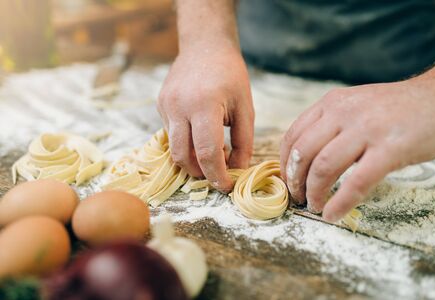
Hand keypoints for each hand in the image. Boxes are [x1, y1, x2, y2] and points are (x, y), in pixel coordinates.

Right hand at [158, 43, 253, 191]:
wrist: (204, 46)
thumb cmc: (230, 75)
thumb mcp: (245, 107)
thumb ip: (244, 142)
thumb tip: (238, 169)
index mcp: (204, 105)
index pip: (208, 153)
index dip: (217, 175)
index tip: (226, 186)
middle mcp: (179, 107)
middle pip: (183, 157)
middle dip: (201, 172)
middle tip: (217, 171)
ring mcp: (165, 106)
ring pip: (174, 148)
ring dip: (192, 159)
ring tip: (212, 149)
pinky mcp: (160, 105)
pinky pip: (171, 134)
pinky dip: (186, 142)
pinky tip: (199, 130)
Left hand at [280, 71, 434, 221]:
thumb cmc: (398, 108)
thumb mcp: (356, 105)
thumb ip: (331, 124)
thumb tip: (305, 158)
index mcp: (332, 103)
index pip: (293, 136)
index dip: (284, 164)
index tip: (287, 181)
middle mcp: (344, 112)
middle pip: (302, 153)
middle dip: (294, 181)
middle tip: (299, 198)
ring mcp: (367, 129)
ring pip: (323, 167)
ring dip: (314, 193)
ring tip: (316, 206)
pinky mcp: (391, 149)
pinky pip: (355, 182)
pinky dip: (340, 203)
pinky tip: (333, 214)